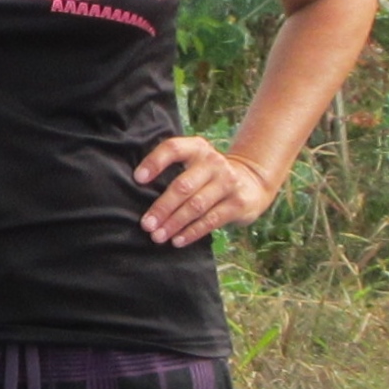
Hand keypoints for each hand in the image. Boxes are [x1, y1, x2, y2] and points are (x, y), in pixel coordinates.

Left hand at [135, 136, 273, 245]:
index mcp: (197, 148)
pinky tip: (177, 240)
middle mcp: (213, 162)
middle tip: (146, 225)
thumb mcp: (194, 162)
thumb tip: (136, 189)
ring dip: (174, 223)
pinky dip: (192, 232)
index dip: (155, 162)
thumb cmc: (208, 175)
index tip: (138, 179)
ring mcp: (228, 182)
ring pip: (196, 206)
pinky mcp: (237, 203)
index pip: (173, 148)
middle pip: (183, 186)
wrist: (251, 182)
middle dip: (162, 207)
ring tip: (158, 236)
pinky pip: (210, 221)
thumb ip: (172, 168)